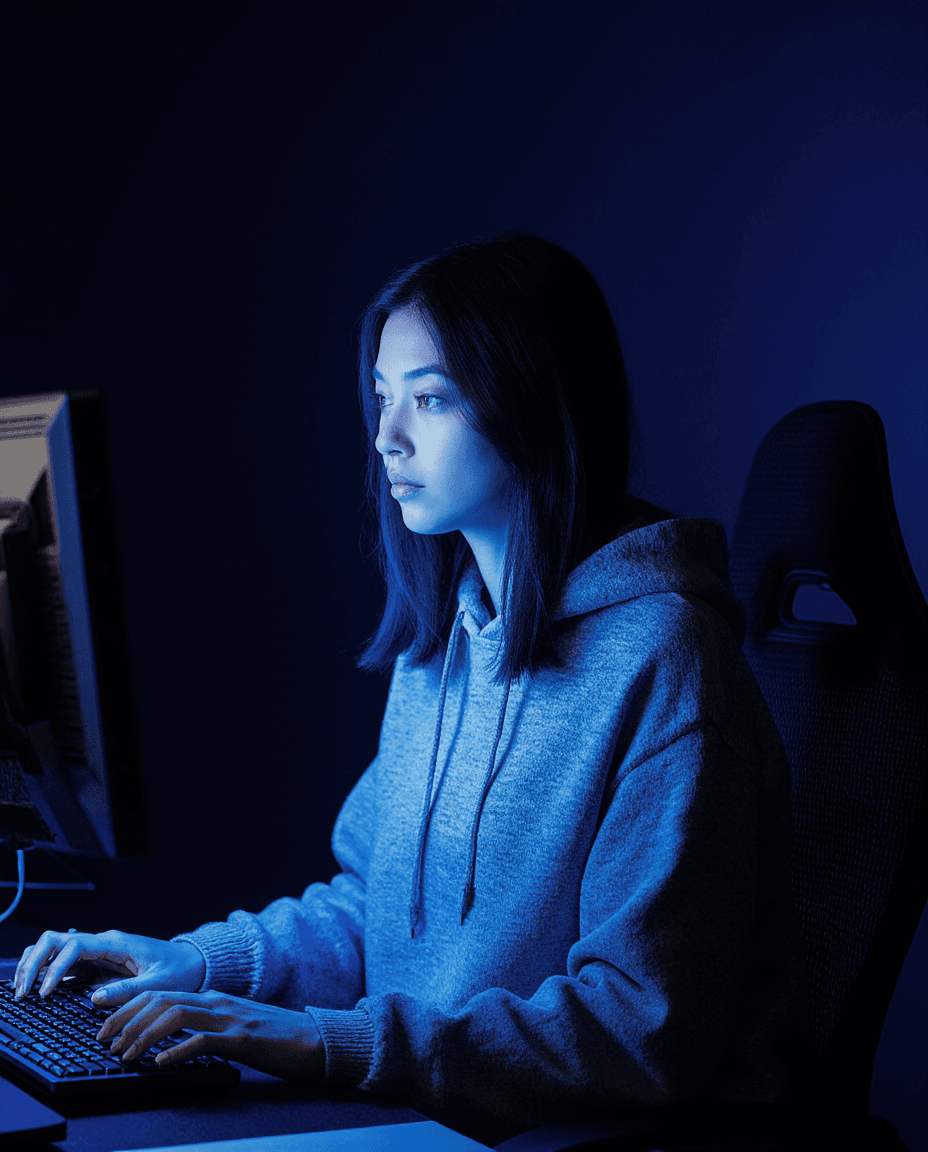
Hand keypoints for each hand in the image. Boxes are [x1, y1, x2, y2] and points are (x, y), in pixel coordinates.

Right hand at [13, 929, 205, 1004]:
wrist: (193, 962)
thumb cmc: (180, 971)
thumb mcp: (159, 985)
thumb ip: (128, 991)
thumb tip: (94, 998)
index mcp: (117, 943)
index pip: (75, 946)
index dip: (55, 967)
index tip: (45, 992)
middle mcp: (104, 942)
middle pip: (56, 940)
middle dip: (34, 962)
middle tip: (22, 991)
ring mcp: (99, 950)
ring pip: (55, 947)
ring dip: (35, 964)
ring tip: (22, 990)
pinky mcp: (98, 962)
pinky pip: (65, 960)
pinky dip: (46, 970)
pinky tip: (36, 987)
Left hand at [99, 989, 324, 1080]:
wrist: (316, 1040)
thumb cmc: (277, 1039)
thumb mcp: (236, 1028)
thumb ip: (207, 1028)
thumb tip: (173, 1043)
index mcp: (214, 999)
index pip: (162, 993)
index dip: (129, 1009)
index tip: (109, 1028)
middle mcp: (218, 1002)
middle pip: (161, 999)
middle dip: (127, 1019)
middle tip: (106, 1041)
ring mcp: (231, 1018)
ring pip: (176, 1016)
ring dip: (144, 1035)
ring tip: (126, 1054)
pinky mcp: (243, 1038)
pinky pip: (202, 1040)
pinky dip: (177, 1051)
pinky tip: (161, 1064)